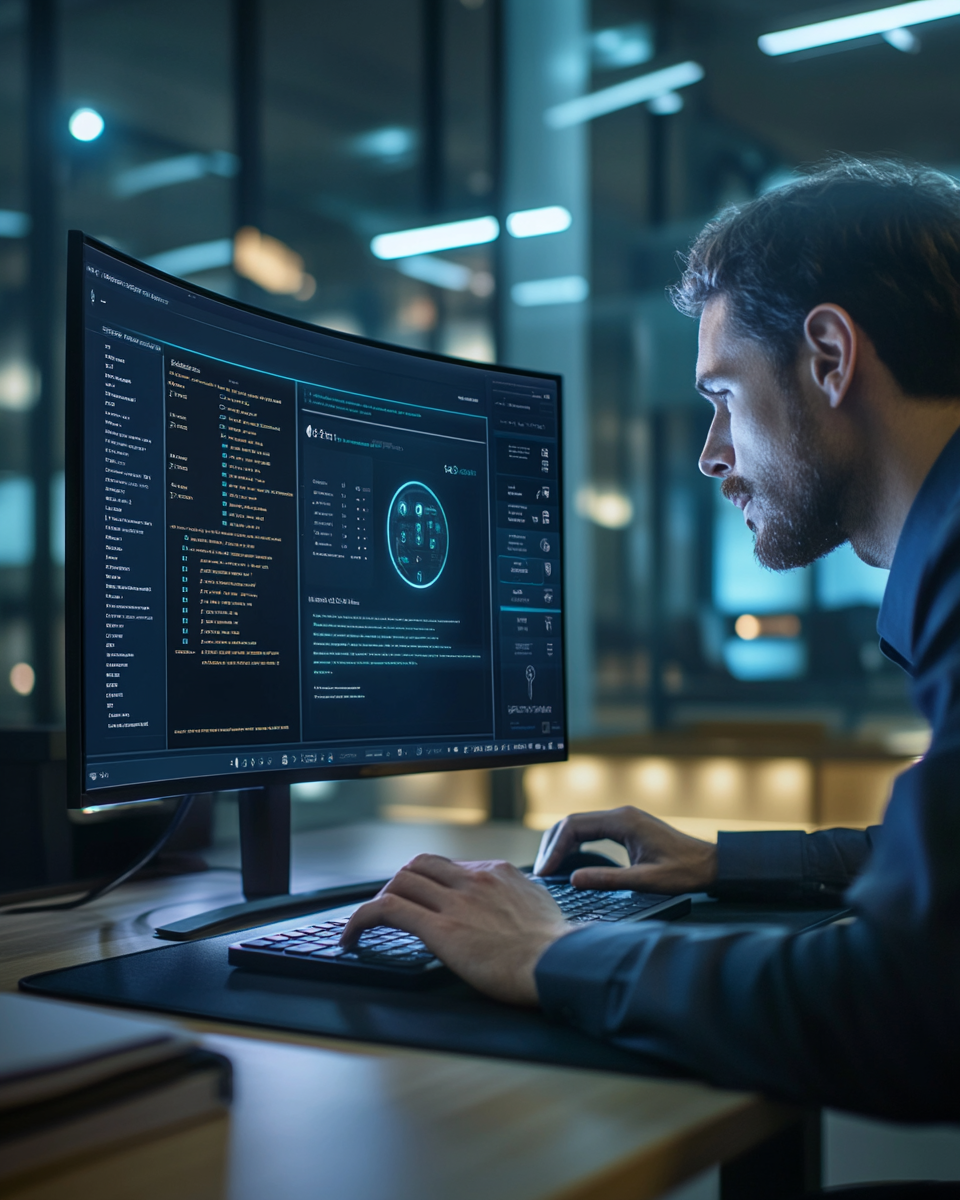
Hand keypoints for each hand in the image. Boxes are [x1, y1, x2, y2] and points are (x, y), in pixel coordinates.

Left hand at [340, 855, 572, 1005]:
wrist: (561, 964)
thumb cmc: (557, 947)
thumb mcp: (541, 905)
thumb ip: (520, 897)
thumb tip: (517, 902)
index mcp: (496, 873)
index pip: (448, 867)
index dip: (429, 883)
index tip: (423, 901)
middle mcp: (473, 880)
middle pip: (419, 866)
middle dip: (401, 885)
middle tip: (394, 909)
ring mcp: (456, 902)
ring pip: (400, 882)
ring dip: (381, 901)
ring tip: (370, 925)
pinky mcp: (440, 928)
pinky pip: (387, 910)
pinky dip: (361, 920)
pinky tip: (352, 937)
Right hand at [534, 806, 717, 893]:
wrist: (711, 864)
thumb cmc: (684, 872)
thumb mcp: (645, 881)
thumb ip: (608, 879)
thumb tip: (573, 880)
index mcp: (622, 822)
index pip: (574, 826)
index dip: (554, 849)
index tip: (545, 871)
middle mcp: (621, 815)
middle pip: (572, 822)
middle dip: (552, 845)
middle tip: (541, 871)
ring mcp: (624, 819)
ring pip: (580, 824)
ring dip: (562, 843)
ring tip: (550, 867)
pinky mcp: (627, 827)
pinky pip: (592, 830)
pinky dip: (575, 842)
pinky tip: (569, 860)